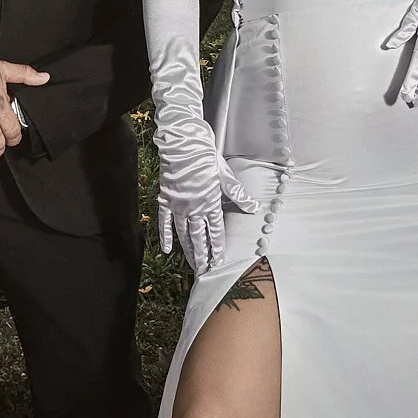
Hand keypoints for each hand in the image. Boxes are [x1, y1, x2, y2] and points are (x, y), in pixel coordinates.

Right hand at [155, 136, 257, 278]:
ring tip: (191, 264)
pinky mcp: (166, 200)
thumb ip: (238, 194)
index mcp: (210, 203)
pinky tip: (165, 249)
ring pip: (183, 233)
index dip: (217, 249)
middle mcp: (193, 209)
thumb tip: (253, 207)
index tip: (218, 263)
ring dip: (187, 250)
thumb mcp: (226, 175)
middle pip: (198, 238)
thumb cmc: (205, 157)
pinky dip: (165, 236)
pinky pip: (164, 222)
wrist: (183, 144)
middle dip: (202, 256)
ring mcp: (178, 206)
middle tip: (204, 272)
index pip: (215, 232)